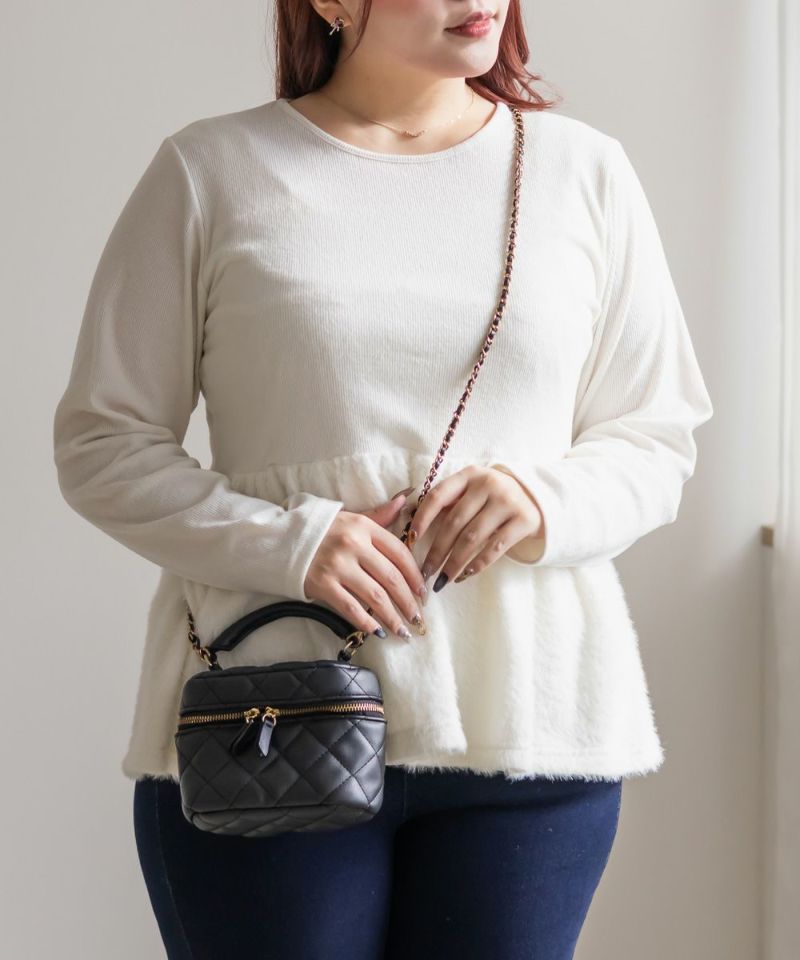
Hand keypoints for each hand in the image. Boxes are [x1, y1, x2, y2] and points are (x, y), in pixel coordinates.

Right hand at [303, 489, 427, 639]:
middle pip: (391, 578)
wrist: (281, 540)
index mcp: (363, 527)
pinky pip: (350, 607)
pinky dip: (367, 622)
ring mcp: (337, 566)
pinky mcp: (322, 584)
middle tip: (418, 617)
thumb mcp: (351, 517)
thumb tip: (405, 500)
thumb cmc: (321, 530)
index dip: (415, 575)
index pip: (399, 552)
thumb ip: (380, 515)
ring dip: (393, 617)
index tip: (423, 591)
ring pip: (375, 596)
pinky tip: (378, 632)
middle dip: (408, 601)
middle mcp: (352, 545)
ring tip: (403, 630)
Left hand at [407, 465, 544, 590]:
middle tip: (426, 572)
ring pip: (472, 538)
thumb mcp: (469, 491)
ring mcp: (507, 501)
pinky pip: (495, 547)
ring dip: (454, 562)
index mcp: (468, 474)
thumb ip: (446, 503)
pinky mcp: (524, 519)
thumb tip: (413, 531)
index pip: (438, 496)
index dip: (422, 519)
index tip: (411, 540)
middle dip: (437, 551)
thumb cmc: (489, 498)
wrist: (533, 496)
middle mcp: (488, 483)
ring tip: (443, 579)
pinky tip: (465, 574)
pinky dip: (478, 564)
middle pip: (454, 522)